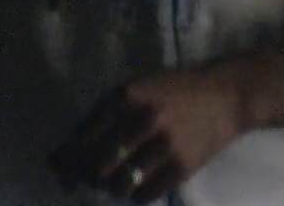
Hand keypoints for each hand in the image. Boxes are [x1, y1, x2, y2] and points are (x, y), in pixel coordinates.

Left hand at [49, 66, 250, 201]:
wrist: (226, 96)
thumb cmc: (175, 91)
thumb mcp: (139, 88)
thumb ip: (109, 113)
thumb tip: (73, 147)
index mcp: (128, 96)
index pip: (86, 134)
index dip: (68, 156)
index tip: (57, 168)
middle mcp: (145, 118)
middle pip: (99, 162)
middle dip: (83, 177)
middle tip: (78, 183)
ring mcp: (165, 144)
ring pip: (120, 182)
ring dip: (110, 187)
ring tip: (111, 183)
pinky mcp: (182, 166)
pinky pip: (146, 192)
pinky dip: (135, 195)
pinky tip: (135, 188)